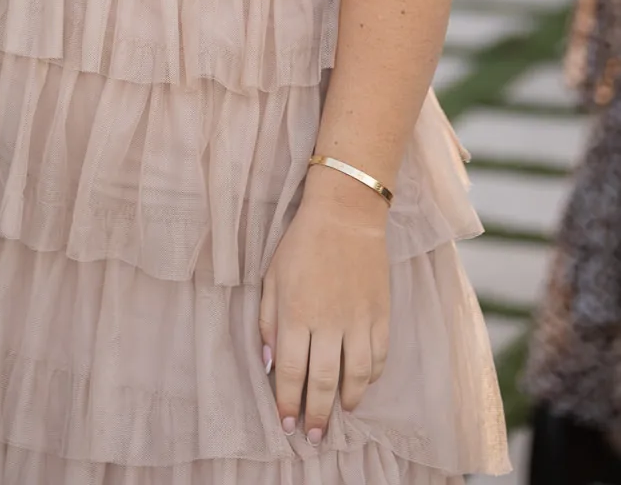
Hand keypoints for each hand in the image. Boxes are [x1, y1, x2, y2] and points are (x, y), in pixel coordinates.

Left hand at [259, 169, 389, 443]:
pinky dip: (370, 378)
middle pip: (323, 382)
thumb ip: (268, 321)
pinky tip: (361, 385)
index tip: (286, 424)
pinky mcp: (381, 315)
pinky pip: (378, 358)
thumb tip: (269, 363)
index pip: (291, 372)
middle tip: (314, 436)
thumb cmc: (302, 244)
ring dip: (347, 402)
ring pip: (355, 377)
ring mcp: (358, 320)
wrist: (346, 213)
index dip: (288, 403)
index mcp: (296, 314)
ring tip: (340, 414)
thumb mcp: (272, 277)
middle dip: (317, 415)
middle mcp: (328, 323)